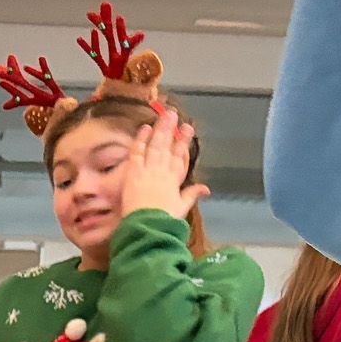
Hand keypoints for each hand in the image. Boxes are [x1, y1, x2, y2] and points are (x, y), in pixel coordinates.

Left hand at [119, 108, 209, 223]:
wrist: (148, 227)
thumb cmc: (164, 222)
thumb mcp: (181, 207)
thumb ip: (191, 195)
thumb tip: (206, 189)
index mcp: (175, 180)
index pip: (180, 156)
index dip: (183, 142)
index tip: (187, 129)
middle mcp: (163, 172)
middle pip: (168, 147)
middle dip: (171, 130)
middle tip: (173, 114)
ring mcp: (149, 171)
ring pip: (155, 146)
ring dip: (159, 129)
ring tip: (163, 115)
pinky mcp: (134, 174)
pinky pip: (137, 153)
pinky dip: (140, 140)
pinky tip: (144, 128)